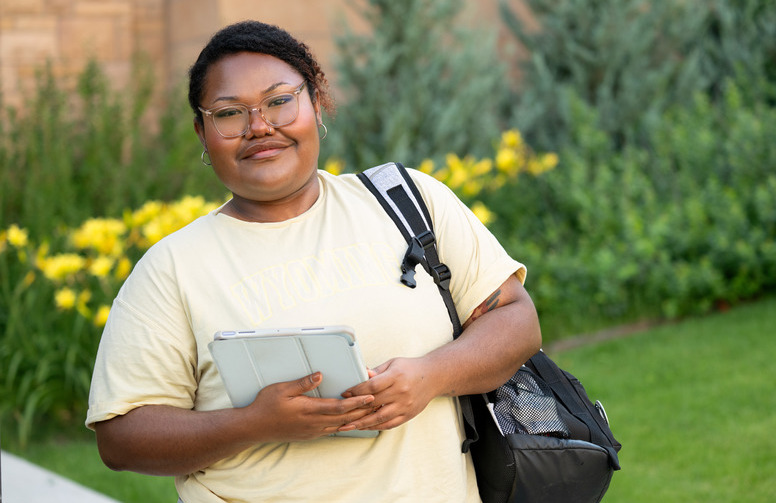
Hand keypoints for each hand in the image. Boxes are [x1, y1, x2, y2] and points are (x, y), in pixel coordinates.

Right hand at [247, 372, 375, 440]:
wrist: (254, 428)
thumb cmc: (266, 406)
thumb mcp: (281, 389)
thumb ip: (302, 383)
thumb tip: (320, 375)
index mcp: (309, 410)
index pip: (339, 407)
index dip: (357, 402)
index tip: (370, 396)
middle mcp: (313, 423)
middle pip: (344, 418)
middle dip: (362, 411)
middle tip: (378, 405)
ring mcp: (312, 431)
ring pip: (340, 426)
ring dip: (355, 420)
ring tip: (369, 413)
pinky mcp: (309, 435)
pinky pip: (331, 431)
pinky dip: (344, 426)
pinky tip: (349, 422)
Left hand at [338, 357, 436, 431]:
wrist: (433, 377)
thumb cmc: (410, 368)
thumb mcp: (393, 364)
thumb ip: (376, 372)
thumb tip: (360, 374)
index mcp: (396, 376)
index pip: (372, 386)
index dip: (356, 391)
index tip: (345, 393)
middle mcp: (401, 392)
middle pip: (374, 403)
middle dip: (355, 408)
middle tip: (339, 412)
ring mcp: (405, 405)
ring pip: (380, 417)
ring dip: (362, 423)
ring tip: (348, 426)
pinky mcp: (408, 414)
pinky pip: (390, 424)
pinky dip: (376, 426)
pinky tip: (365, 427)